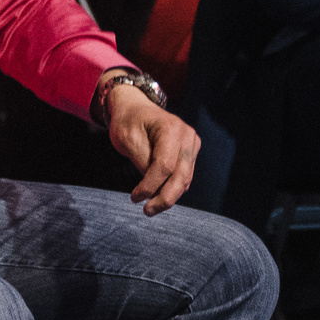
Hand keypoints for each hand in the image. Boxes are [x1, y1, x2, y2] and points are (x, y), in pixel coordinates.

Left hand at [104, 81, 199, 212]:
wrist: (135, 108)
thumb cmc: (128, 122)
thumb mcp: (127, 140)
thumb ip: (142, 163)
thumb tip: (154, 190)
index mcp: (171, 128)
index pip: (165, 165)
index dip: (151, 185)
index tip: (135, 198)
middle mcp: (187, 136)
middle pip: (181, 176)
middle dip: (164, 198)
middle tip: (147, 211)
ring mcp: (192, 144)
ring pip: (184, 179)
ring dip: (169, 196)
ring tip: (150, 207)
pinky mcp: (190, 152)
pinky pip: (184, 175)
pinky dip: (172, 188)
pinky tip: (157, 195)